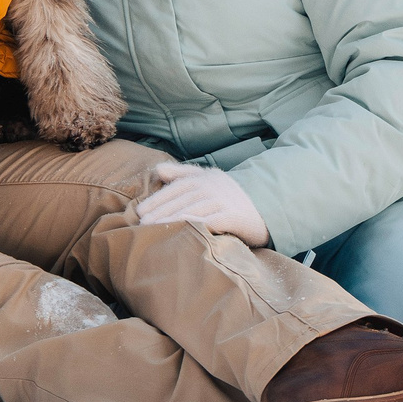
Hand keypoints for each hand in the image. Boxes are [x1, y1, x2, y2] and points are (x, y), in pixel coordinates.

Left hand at [134, 161, 269, 246]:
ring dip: (171, 219)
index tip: (139, 212)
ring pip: (192, 209)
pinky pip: (211, 221)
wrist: (263, 211)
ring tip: (154, 229)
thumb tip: (158, 170)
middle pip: (181, 199)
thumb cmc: (228, 198)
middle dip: (160, 211)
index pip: (175, 188)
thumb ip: (183, 174)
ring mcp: (223, 200)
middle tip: (141, 224)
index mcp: (203, 177)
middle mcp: (212, 186)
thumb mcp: (207, 180)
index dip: (156, 199)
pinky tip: (182, 231)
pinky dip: (195, 224)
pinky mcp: (233, 216)